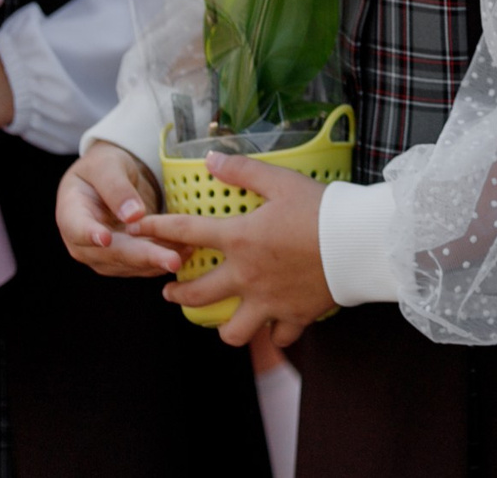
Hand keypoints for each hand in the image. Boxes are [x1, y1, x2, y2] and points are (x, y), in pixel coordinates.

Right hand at [57, 143, 180, 277]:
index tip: (104, 238)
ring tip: (188, 251)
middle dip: (143, 257)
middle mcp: (83, 243)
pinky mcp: (124, 261)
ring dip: (159, 260)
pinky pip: (143, 265)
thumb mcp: (107, 167)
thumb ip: (116, 188)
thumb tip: (133, 215)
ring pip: (131, 264)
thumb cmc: (104, 168)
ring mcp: (103, 255)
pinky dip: (164, 260)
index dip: (89, 234)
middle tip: (171, 260)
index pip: (77, 228)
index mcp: (71, 214)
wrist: (111, 179)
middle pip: (112, 254)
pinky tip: (187, 252)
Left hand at [129, 153, 331, 347]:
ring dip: (225, 326)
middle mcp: (247, 276)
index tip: (137, 228)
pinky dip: (275, 333)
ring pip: (233, 331)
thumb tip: (211, 160)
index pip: (186, 232)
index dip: (157, 228)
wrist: (359, 242)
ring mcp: (269, 301)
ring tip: (224, 318)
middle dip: (177, 293)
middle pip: (197, 295)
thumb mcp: (283, 181)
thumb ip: (244, 171)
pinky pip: (277, 337)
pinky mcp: (294, 315)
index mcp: (240, 239)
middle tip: (170, 290)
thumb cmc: (322, 208)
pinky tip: (275, 326)